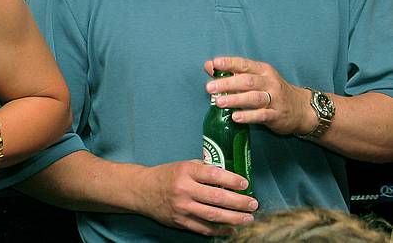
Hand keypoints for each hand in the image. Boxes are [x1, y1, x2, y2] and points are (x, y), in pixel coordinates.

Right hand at [134, 160, 257, 236]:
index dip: (231, 180)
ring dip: (234, 218)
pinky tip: (231, 229)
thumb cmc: (166, 175)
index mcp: (185, 171)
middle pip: (217, 197)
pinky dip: (220, 230)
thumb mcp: (182, 165)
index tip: (245, 184)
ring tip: (248, 218)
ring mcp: (182, 207)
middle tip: (253, 203)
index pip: (213, 175)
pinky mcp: (180, 222)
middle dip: (239, 202)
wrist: (143, 190)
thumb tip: (227, 173)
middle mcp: (184, 189)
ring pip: (213, 215)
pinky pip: (204, 228)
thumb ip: (203, 169)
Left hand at [204, 56, 315, 134]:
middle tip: (210, 87)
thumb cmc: (272, 91)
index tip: (215, 64)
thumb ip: (233, 72)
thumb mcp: (256, 78)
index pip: (244, 64)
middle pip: (247, 81)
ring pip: (253, 98)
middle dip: (227, 84)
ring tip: (218, 102)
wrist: (301, 108)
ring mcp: (275, 99)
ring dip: (235, 100)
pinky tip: (235, 117)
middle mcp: (269, 83)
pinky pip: (261, 115)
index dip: (229, 63)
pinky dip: (248, 116)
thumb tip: (208, 66)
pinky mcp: (277, 115)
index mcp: (263, 70)